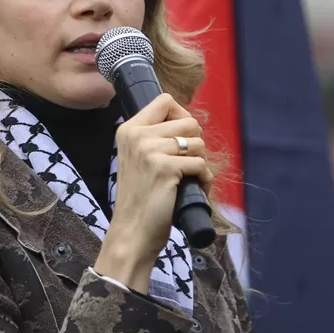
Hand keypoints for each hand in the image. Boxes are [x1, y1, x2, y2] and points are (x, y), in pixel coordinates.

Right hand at [95, 94, 211, 291]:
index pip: (165, 101)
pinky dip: (204, 179)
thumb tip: (187, 123)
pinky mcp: (166, 168)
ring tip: (189, 179)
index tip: (181, 139)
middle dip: (195, 143)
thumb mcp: (137, 159)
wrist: (132, 232)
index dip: (182, 117)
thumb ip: (153, 137)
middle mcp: (137, 135)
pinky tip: (194, 189)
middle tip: (187, 165)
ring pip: (197, 142)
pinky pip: (201, 164)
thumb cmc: (140, 198)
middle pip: (188, 121)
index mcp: (129, 129)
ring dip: (201, 162)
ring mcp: (150, 150)